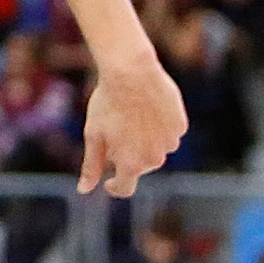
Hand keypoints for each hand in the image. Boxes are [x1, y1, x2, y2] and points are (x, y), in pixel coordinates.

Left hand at [79, 57, 187, 197]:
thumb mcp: (94, 134)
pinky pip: (168, 134)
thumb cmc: (108, 102)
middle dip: (127, 156)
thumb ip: (91, 165)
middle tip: (114, 131)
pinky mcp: (180, 126)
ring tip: (131, 116)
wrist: (131, 72)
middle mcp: (154, 158)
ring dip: (144, 142)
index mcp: (131, 164)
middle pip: (140, 166)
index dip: (114, 186)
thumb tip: (84, 190)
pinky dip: (158, 128)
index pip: (125, 188)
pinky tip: (146, 109)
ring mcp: (170, 142)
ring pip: (156, 150)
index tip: (108, 181)